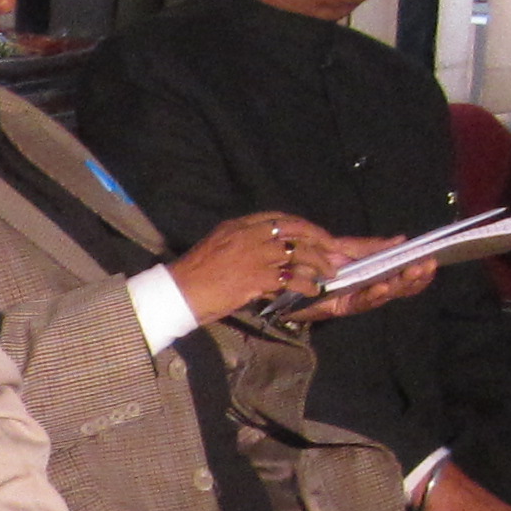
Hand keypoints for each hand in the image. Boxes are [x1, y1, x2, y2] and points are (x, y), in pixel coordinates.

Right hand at [166, 213, 335, 319]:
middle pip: (294, 229)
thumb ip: (241, 247)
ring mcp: (254, 255)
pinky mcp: (257, 277)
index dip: (300, 224)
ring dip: (319, 262)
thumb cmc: (193, 276)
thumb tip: (265, 258)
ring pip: (298, 252)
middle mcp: (249, 235)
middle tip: (332, 249)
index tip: (313, 233)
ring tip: (329, 273)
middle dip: (318, 237)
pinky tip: (313, 290)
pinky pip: (291, 278)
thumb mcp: (216, 249)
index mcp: (237, 225)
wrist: (178, 293)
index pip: (277, 217)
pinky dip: (306, 284)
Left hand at [292, 240, 438, 318]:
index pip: (400, 277)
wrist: (285, 272)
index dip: (417, 273)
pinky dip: (372, 295)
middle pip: (396, 288)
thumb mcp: (346, 247)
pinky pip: (359, 303)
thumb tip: (402, 240)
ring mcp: (355, 300)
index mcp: (372, 276)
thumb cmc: (315, 260)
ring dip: (398, 285)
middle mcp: (367, 290)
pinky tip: (382, 287)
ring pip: (382, 296)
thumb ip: (372, 247)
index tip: (433, 261)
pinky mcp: (339, 307)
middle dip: (413, 278)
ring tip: (412, 273)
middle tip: (427, 266)